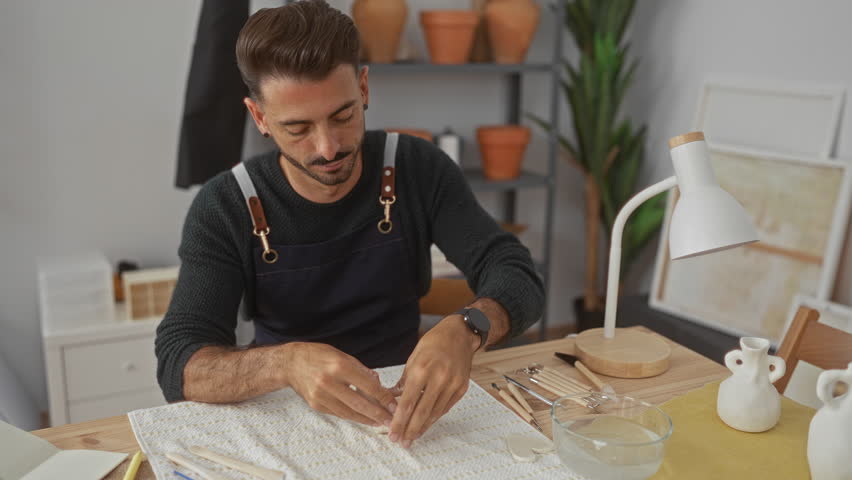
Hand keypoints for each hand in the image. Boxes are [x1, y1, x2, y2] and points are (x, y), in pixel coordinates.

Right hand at [284, 342, 396, 426]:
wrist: (291, 363)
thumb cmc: (318, 355)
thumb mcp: (341, 355)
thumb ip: (360, 369)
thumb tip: (378, 382)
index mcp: (339, 366)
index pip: (367, 385)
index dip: (383, 397)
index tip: (394, 405)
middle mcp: (329, 382)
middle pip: (359, 403)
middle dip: (377, 414)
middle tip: (391, 421)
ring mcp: (321, 396)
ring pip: (349, 412)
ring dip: (366, 419)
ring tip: (379, 422)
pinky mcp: (316, 405)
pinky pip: (338, 413)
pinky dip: (352, 416)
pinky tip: (362, 418)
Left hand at [388, 315, 478, 447]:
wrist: (460, 334)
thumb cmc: (432, 344)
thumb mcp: (413, 358)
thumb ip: (403, 382)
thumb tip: (390, 400)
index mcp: (422, 369)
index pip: (408, 402)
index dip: (399, 421)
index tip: (392, 433)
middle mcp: (438, 378)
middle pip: (422, 412)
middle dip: (410, 430)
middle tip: (401, 442)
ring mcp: (452, 384)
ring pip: (435, 413)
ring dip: (422, 428)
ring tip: (412, 438)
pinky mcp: (461, 388)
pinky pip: (445, 408)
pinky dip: (434, 418)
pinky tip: (425, 425)